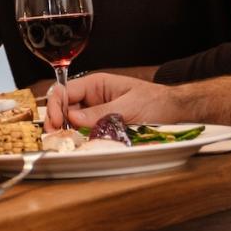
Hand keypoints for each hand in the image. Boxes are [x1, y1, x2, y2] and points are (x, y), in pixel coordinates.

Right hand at [45, 73, 186, 130]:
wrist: (176, 111)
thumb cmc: (157, 102)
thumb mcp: (129, 106)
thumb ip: (101, 112)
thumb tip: (73, 118)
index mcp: (96, 84)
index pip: (65, 91)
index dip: (55, 106)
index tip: (54, 122)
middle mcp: (92, 97)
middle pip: (64, 108)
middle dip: (56, 122)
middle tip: (55, 137)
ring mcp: (97, 112)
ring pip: (72, 121)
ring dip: (67, 132)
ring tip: (64, 143)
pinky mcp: (103, 126)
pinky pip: (86, 131)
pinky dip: (80, 138)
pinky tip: (78, 145)